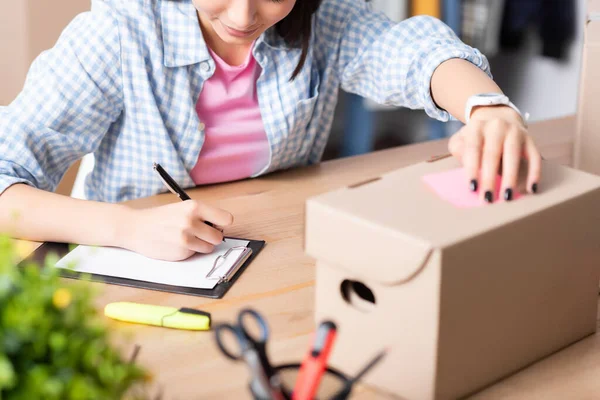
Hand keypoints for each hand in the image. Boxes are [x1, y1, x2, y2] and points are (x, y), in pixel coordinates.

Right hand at [119, 200, 233, 260]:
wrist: (135, 228)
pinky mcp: (181, 253)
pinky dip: (189, 251)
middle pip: (219, 237)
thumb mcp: (182, 208)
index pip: (226, 219)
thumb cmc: (160, 217)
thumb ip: (202, 216)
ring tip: (185, 238)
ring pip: (209, 247)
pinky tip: (176, 244)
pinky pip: (195, 254)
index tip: (216, 225)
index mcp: (194, 207)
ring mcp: (186, 239)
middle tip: (199, 233)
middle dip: (211, 237)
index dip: (222, 224)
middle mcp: (191, 222)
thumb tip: (221, 228)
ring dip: (201, 245)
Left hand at [448, 105, 541, 202]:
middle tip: (488, 198)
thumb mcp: (461, 139)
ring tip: (507, 197)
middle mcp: (497, 126)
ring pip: (513, 155)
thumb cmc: (476, 136)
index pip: (472, 149)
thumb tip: (468, 165)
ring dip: (510, 178)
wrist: (498, 116)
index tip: (472, 188)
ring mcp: (515, 131)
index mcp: (477, 127)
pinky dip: (534, 173)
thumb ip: (459, 150)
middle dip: (490, 178)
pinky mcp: (530, 139)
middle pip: (492, 154)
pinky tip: (532, 188)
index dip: (472, 169)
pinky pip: (534, 156)